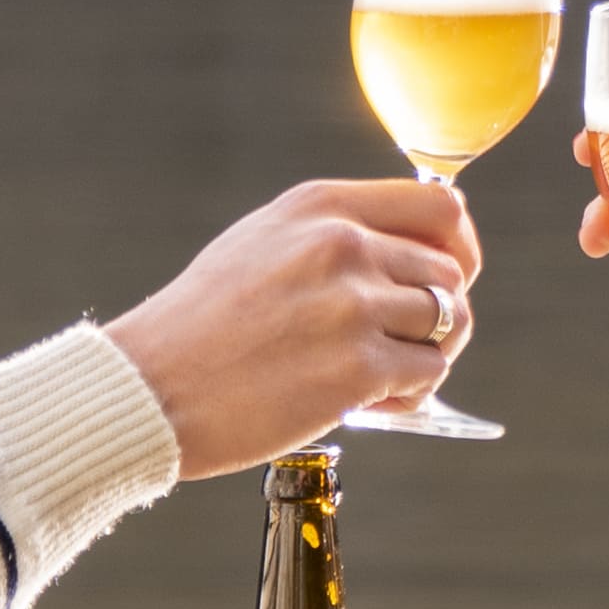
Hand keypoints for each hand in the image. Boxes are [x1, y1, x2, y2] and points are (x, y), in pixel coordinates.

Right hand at [112, 174, 479, 473]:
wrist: (151, 389)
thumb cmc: (200, 325)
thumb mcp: (262, 242)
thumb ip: (333, 234)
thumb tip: (407, 251)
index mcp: (320, 206)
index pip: (439, 206)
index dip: (457, 246)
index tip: (449, 274)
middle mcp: (343, 245)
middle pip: (450, 272)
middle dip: (438, 314)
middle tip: (401, 345)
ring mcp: (353, 306)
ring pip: (449, 325)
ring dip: (429, 355)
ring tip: (386, 376)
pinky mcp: (357, 369)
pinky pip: (427, 376)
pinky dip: (411, 395)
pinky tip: (371, 403)